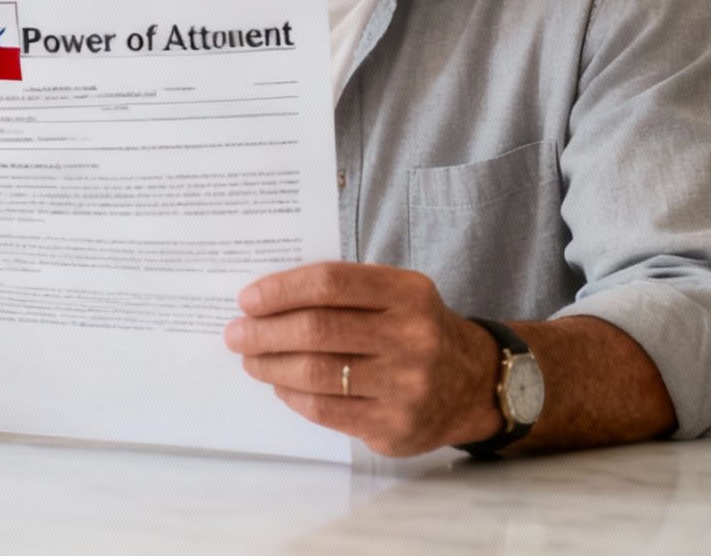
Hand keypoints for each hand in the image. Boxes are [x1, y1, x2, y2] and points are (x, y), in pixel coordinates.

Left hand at [224, 262, 501, 456]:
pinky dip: (293, 396)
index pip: (329, 284)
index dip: (280, 290)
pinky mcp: (395, 427)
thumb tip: (266, 302)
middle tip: (236, 334)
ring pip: (316, 374)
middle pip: (317, 330)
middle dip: (264, 332)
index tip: (247, 299)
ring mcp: (406, 386)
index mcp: (408, 294)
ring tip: (251, 360)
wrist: (474, 383)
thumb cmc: (416, 330)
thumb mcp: (397, 295)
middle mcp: (411, 338)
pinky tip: (281, 385)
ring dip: (271, 366)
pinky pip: (326, 410)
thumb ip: (343, 292)